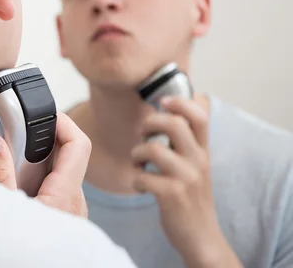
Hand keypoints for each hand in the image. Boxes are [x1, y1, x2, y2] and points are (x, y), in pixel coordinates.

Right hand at [0, 112, 88, 217]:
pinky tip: (14, 190)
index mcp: (65, 197)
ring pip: (58, 173)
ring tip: (9, 170)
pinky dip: (35, 182)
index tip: (38, 116)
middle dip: (36, 144)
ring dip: (32, 166)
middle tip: (10, 143)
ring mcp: (69, 212)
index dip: (61, 122)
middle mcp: (73, 203)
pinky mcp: (61, 219)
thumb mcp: (0, 213)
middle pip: (65, 156)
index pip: (78, 144)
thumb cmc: (21, 261)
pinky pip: (54, 189)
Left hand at [131, 97, 241, 267]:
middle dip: (150, 124)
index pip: (200, 115)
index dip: (180, 102)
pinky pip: (143, 177)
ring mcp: (187, 179)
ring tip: (138, 164)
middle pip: (174, 124)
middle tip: (144, 135)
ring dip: (137, 154)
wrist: (201, 237)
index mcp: (203, 151)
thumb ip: (190, 139)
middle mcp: (198, 161)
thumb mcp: (197, 165)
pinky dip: (135, 180)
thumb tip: (193, 100)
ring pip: (154, 149)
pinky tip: (141, 186)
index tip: (163, 102)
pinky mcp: (172, 196)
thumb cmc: (192, 197)